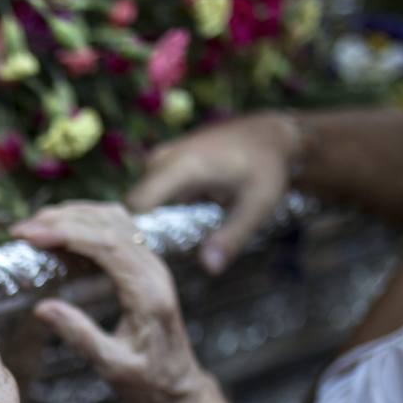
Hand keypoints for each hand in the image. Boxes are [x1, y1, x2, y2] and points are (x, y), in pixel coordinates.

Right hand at [13, 202, 212, 402]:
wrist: (178, 385)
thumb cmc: (147, 381)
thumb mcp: (112, 366)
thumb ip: (80, 335)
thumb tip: (42, 309)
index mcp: (147, 292)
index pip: (107, 245)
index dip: (67, 234)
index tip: (31, 236)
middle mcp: (154, 270)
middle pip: (108, 224)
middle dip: (62, 220)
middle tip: (22, 230)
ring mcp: (152, 264)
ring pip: (114, 219)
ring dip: (74, 215)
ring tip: (36, 225)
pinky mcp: (145, 266)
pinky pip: (117, 228)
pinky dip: (86, 222)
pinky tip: (62, 229)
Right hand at [126, 111, 300, 273]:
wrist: (268, 133)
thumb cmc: (266, 168)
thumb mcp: (258, 205)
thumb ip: (232, 237)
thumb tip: (209, 269)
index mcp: (181, 166)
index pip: (136, 205)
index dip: (137, 232)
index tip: (151, 257)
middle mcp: (162, 159)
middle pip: (135, 207)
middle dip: (146, 231)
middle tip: (169, 253)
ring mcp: (158, 157)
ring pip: (140, 200)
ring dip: (154, 221)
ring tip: (181, 235)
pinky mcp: (160, 161)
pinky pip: (148, 192)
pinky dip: (160, 208)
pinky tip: (185, 217)